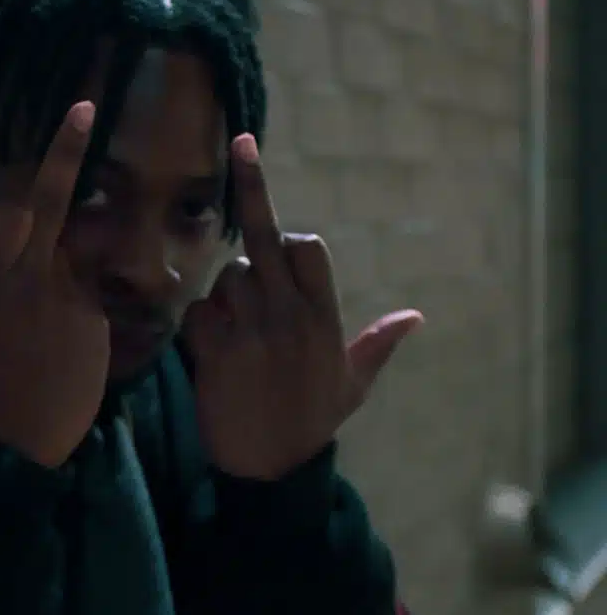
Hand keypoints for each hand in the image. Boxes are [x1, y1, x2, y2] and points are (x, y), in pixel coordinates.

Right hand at [0, 102, 108, 469]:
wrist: (22, 446)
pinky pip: (87, 293)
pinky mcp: (97, 319)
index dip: (24, 171)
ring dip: (61, 255)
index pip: (6, 206)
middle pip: (50, 203)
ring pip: (71, 251)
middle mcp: (32, 274)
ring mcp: (71, 295)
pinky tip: (59, 335)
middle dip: (66, 153)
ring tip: (45, 298)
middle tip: (83, 108)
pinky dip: (76, 299)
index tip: (47, 130)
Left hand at [182, 134, 422, 481]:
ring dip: (225, 291)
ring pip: (226, 277)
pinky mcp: (214, 355)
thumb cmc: (313, 422)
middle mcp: (288, 316)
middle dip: (251, 192)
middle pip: (263, 238)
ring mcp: (249, 333)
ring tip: (236, 329)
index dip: (288, 229)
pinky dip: (199, 324)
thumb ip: (379, 344)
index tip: (277, 216)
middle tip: (241, 143)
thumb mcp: (353, 384)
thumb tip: (417, 317)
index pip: (306, 246)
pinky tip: (211, 348)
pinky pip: (197, 313)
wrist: (272, 470)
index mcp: (323, 318)